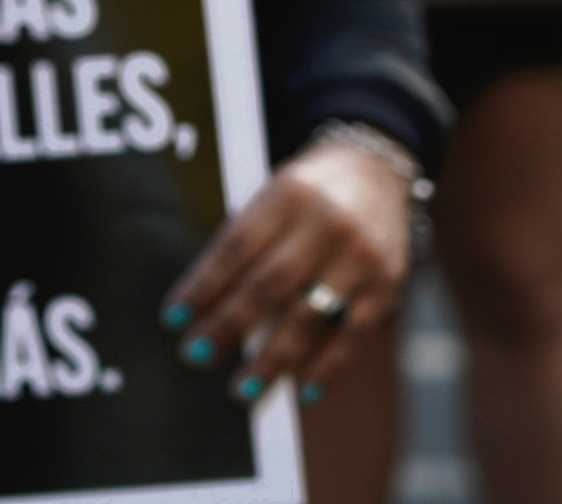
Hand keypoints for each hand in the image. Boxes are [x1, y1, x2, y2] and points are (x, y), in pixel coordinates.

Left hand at [160, 134, 412, 400]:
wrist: (375, 170)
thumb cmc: (304, 191)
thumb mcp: (270, 194)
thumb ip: (244, 240)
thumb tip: (204, 303)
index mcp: (287, 195)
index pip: (235, 248)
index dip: (202, 286)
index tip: (173, 320)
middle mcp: (327, 225)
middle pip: (269, 285)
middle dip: (229, 326)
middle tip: (195, 357)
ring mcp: (361, 258)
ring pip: (310, 317)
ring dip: (272, 359)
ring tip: (241, 390)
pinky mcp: (388, 286)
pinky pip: (351, 334)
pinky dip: (325, 366)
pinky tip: (298, 390)